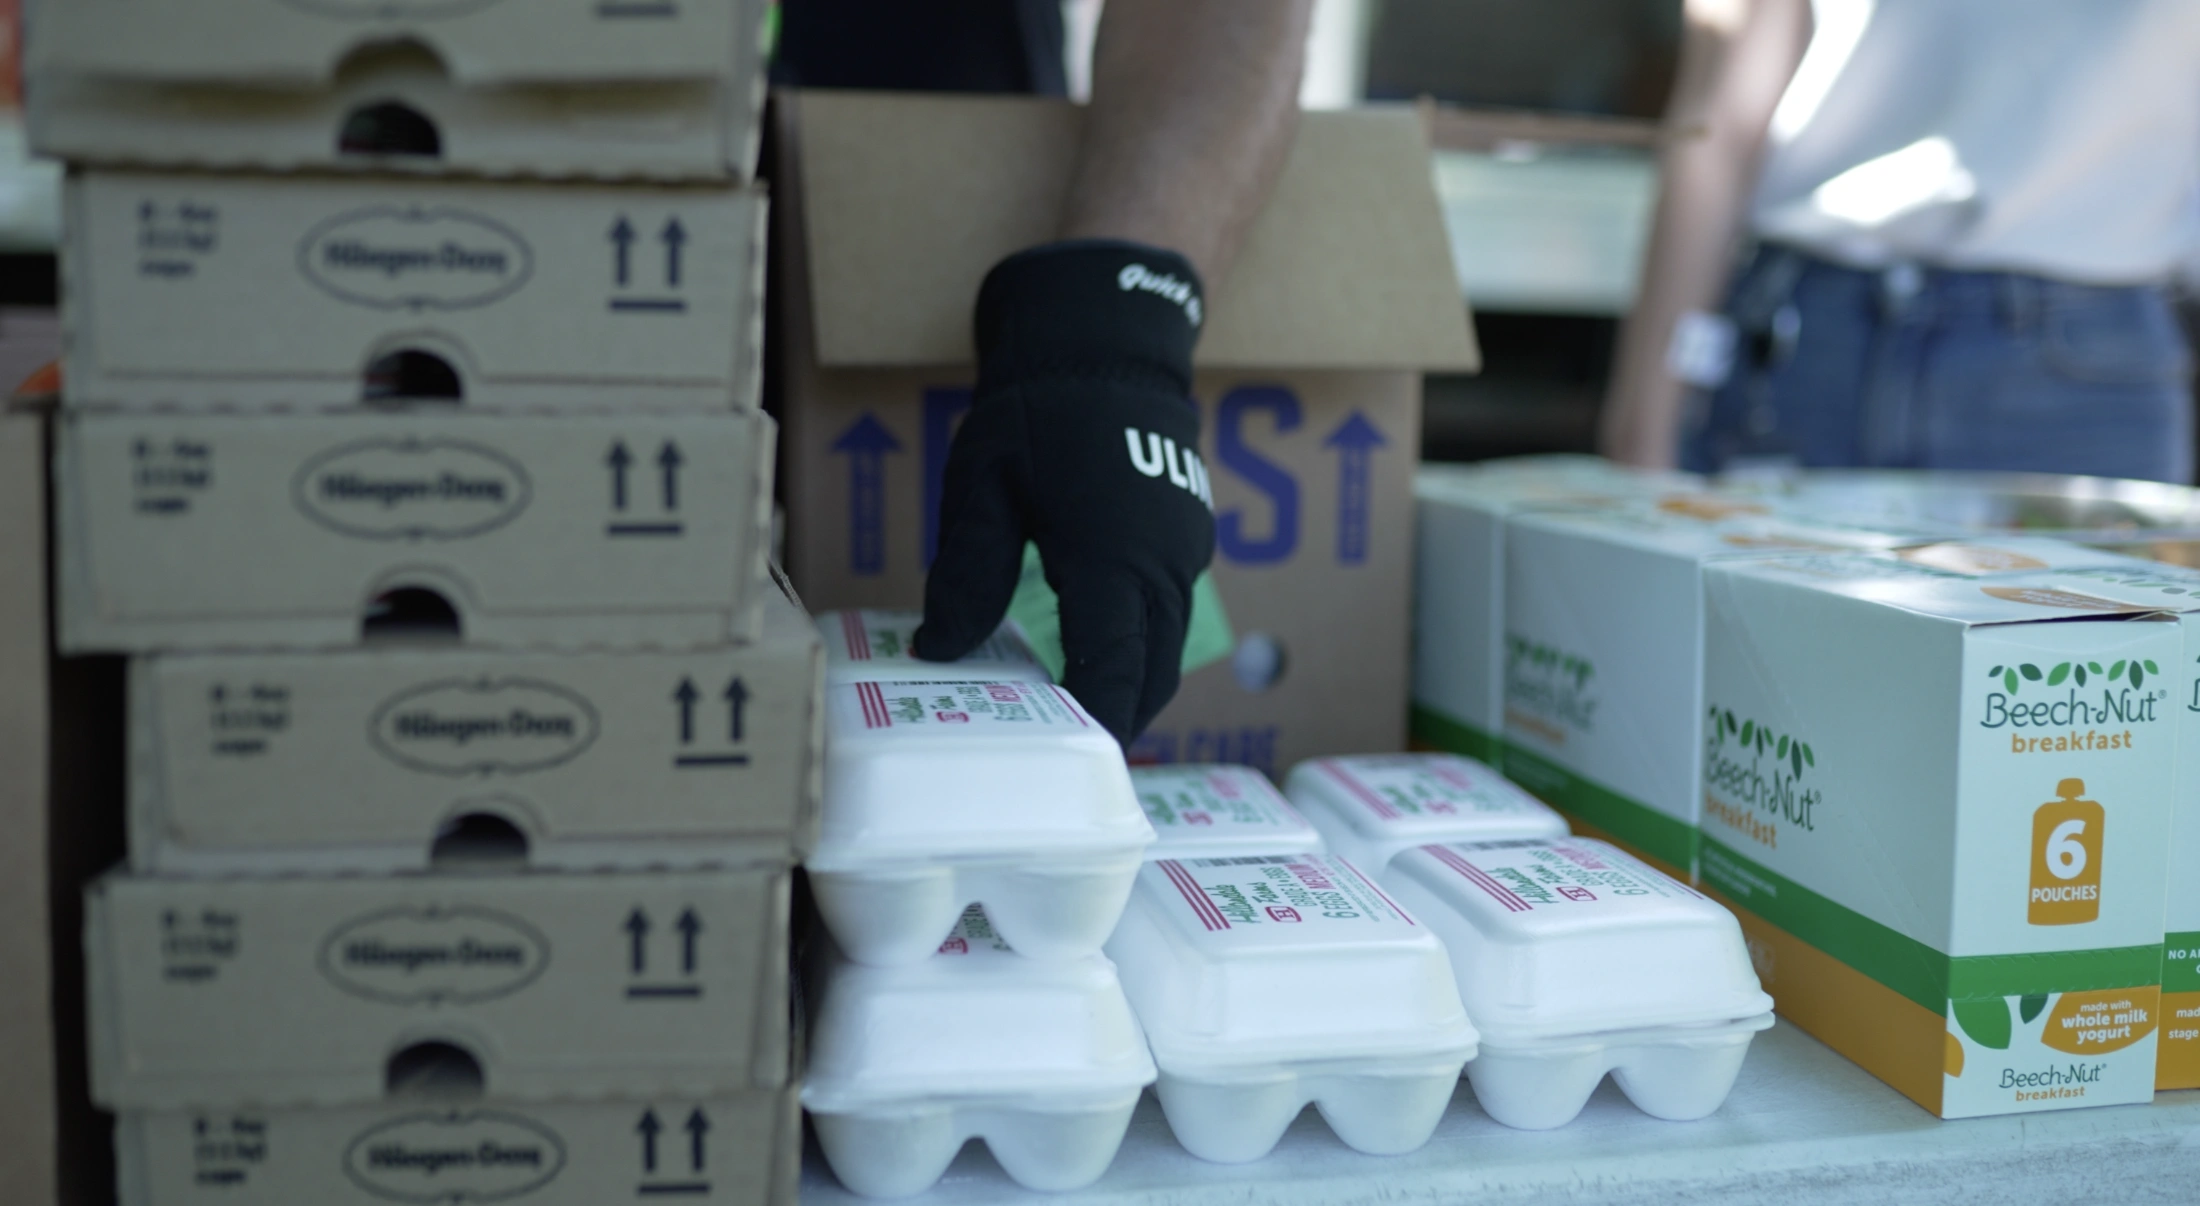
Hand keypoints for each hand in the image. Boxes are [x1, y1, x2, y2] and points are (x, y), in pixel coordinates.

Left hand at [914, 241, 1215, 742]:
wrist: (1106, 340)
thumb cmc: (1039, 407)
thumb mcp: (983, 485)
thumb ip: (967, 573)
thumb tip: (936, 652)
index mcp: (1114, 559)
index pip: (1113, 672)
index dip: (1091, 723)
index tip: (1058, 761)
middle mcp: (1163, 566)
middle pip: (1151, 678)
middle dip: (1112, 719)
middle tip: (1057, 755)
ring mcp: (1185, 555)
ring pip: (1167, 651)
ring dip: (1128, 685)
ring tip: (1070, 715)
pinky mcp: (1186, 542)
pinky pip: (1170, 618)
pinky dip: (1138, 649)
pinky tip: (1090, 653)